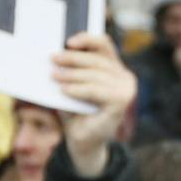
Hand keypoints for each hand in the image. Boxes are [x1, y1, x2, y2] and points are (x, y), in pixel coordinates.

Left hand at [56, 31, 136, 176]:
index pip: (104, 45)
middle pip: (97, 59)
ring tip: (54, 76)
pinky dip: (78, 89)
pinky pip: (95, 90)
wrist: (83, 141)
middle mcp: (125, 77)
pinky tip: (64, 90)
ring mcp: (126, 90)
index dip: (87, 39)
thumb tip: (58, 52)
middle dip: (73, 58)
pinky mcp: (121, 102)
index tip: (68, 42)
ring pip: (95, 75)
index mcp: (115, 68)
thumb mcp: (74, 85)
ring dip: (72, 74)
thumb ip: (73, 69)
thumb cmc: (76, 111)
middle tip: (54, 59)